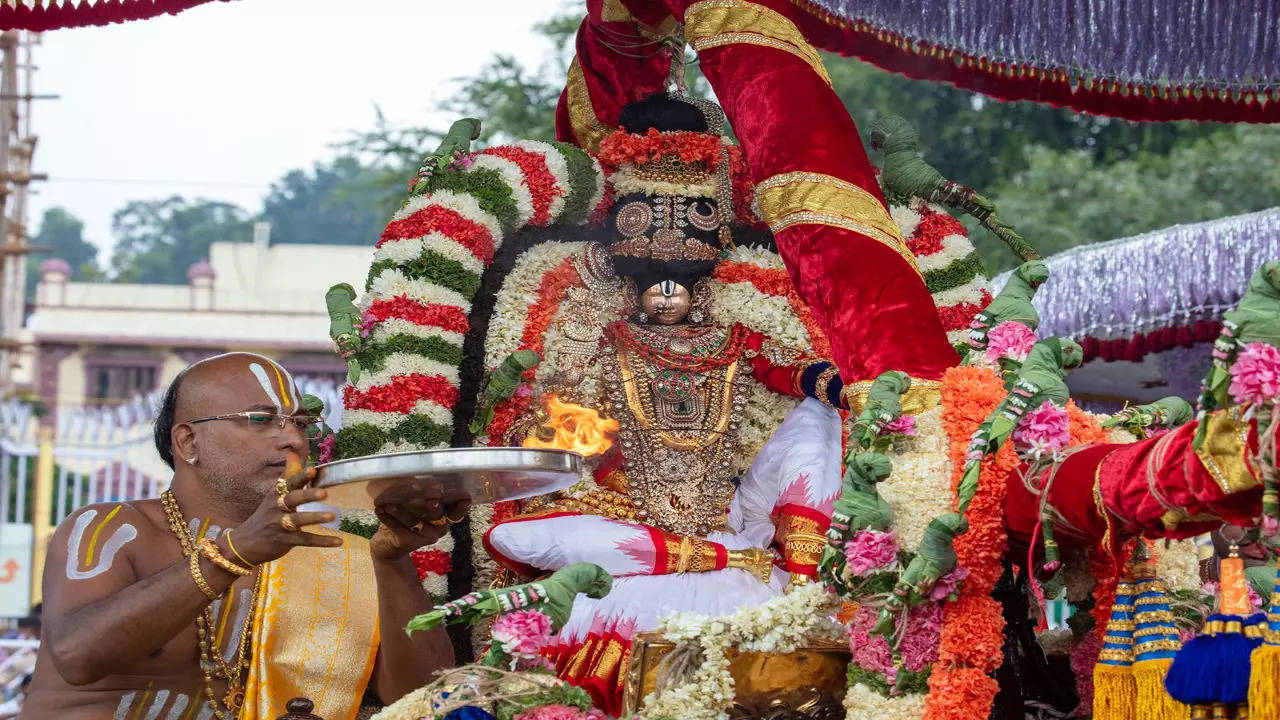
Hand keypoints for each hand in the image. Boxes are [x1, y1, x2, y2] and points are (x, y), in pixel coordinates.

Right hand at [222, 452, 341, 565]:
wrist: (245, 544)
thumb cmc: (266, 515)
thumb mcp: (274, 495)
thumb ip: (287, 475)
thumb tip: (293, 454)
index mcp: (276, 494)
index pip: (289, 483)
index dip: (300, 476)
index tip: (313, 470)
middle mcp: (277, 508)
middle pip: (292, 499)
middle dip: (307, 495)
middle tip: (324, 493)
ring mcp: (280, 525)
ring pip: (298, 520)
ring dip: (315, 517)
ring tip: (332, 516)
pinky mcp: (285, 541)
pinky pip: (305, 540)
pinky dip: (322, 541)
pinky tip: (338, 541)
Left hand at [369, 492, 470, 560]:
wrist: (387, 542)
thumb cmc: (406, 516)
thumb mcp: (415, 503)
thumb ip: (420, 493)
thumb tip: (418, 471)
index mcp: (443, 514)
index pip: (456, 511)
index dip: (462, 506)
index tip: (465, 497)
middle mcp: (438, 526)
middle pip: (438, 517)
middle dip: (435, 509)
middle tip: (431, 501)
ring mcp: (425, 536)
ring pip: (414, 522)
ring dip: (400, 511)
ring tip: (388, 503)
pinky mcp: (409, 542)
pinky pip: (398, 528)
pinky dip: (387, 518)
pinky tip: (379, 510)